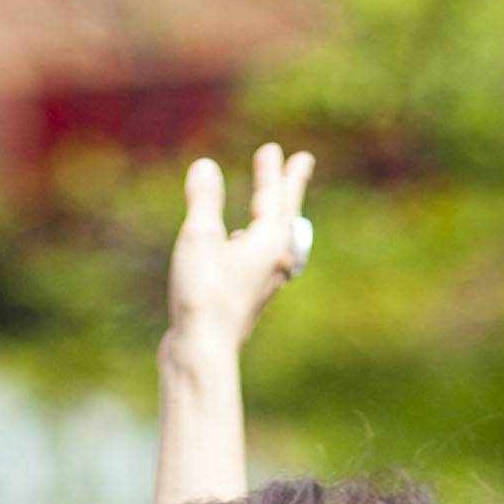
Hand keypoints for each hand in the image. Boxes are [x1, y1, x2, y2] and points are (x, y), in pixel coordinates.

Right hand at [168, 143, 314, 351]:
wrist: (202, 354)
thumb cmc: (204, 295)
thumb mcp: (201, 237)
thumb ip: (204, 200)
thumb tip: (206, 166)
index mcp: (269, 244)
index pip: (274, 198)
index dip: (271, 172)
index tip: (274, 149)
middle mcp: (273, 264)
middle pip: (285, 216)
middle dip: (290, 188)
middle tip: (302, 163)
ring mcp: (260, 284)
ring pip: (274, 240)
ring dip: (275, 216)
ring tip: (272, 207)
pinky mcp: (243, 301)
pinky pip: (257, 259)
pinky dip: (253, 241)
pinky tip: (238, 247)